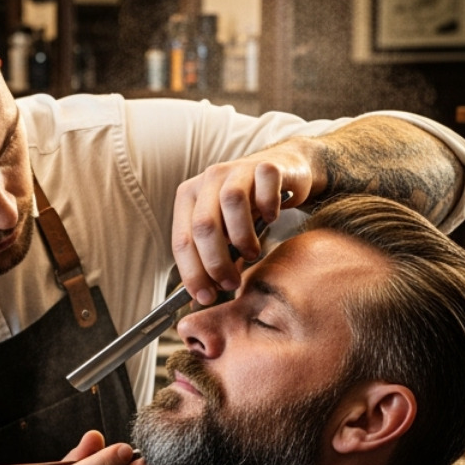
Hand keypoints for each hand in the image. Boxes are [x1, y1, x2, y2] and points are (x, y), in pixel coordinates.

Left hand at [171, 142, 318, 302]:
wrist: (283, 172)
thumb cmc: (248, 209)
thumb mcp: (224, 233)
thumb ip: (211, 259)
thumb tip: (200, 299)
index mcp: (188, 197)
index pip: (182, 240)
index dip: (192, 273)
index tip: (205, 298)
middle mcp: (208, 180)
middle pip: (204, 225)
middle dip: (216, 263)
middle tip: (231, 283)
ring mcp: (237, 169)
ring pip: (231, 203)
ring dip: (243, 238)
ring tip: (252, 254)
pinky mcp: (266, 165)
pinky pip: (265, 187)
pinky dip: (269, 208)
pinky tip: (272, 220)